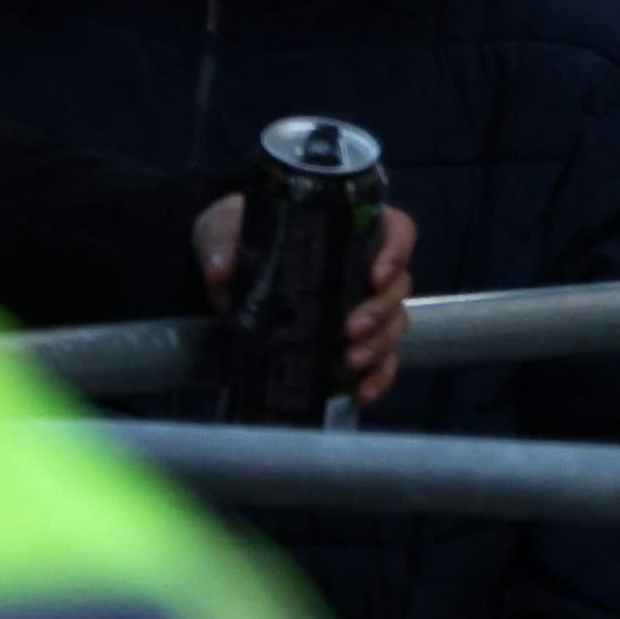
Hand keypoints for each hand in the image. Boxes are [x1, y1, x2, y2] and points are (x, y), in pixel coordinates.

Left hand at [192, 192, 415, 399]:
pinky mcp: (350, 340)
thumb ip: (223, 242)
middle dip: (381, 311)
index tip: (376, 276)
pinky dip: (377, 377)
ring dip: (379, 345)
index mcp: (347, 228)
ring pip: (393, 324)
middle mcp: (364, 266)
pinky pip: (380, 360)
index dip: (397, 253)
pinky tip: (361, 391)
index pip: (396, 232)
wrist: (226, 270)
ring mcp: (361, 305)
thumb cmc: (239, 235)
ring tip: (350, 361)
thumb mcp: (225, 227)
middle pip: (397, 286)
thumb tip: (222, 268)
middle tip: (352, 329)